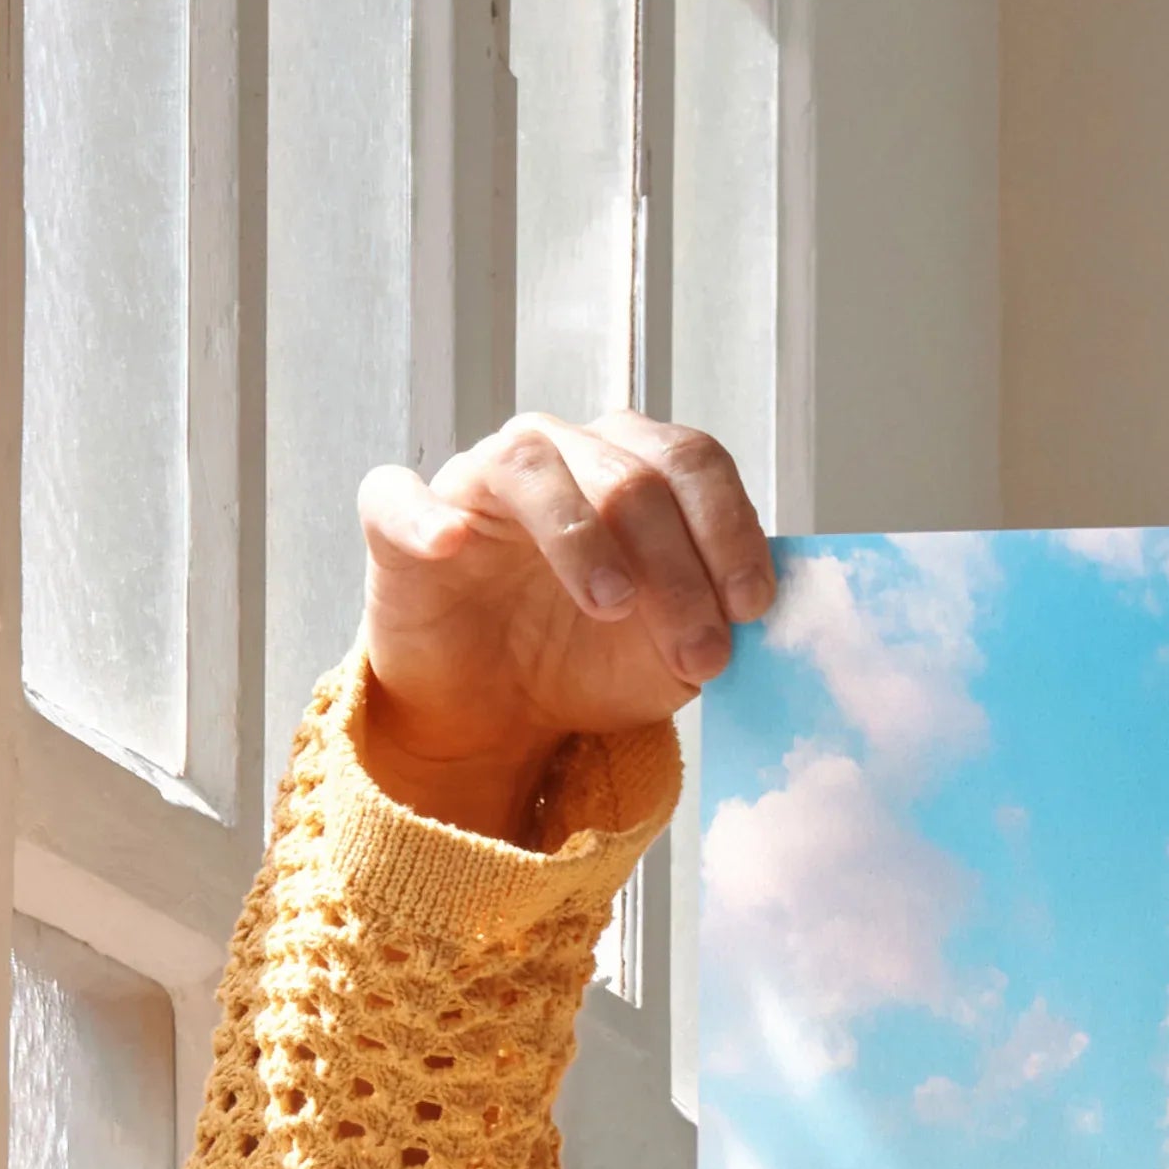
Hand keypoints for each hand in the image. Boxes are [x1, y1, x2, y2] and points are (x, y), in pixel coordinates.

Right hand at [353, 412, 773, 840]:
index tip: (752, 606)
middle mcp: (561, 456)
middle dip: (678, 568)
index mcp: (634, 470)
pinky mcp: (402, 524)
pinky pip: (399, 498)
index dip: (730, 528)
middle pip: (629, 475)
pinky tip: (450, 544)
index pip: (692, 462)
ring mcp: (478, 482)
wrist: (502, 713)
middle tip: (700, 653)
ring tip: (611, 605)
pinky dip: (424, 516)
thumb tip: (768, 611)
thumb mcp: (675, 652)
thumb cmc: (592, 661)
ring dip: (582, 535)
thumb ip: (720, 618)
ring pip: (532, 467)